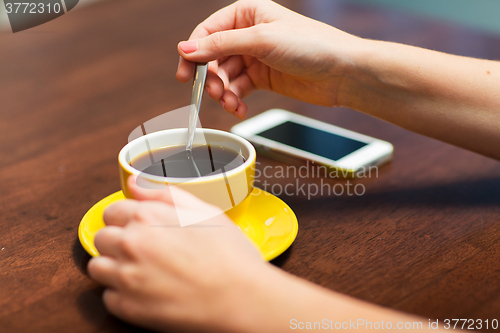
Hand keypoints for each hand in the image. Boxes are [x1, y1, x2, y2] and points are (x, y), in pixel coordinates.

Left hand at [87, 177, 266, 331]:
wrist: (241, 297)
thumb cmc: (229, 254)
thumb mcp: (205, 211)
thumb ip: (164, 194)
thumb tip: (134, 183)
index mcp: (148, 216)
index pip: (112, 212)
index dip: (126, 219)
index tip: (138, 228)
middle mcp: (131, 243)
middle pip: (101, 238)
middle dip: (117, 242)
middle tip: (143, 251)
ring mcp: (126, 276)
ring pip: (97, 267)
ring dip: (113, 267)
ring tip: (141, 272)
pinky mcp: (128, 307)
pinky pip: (108, 297)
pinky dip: (122, 295)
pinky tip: (147, 291)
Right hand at [176, 0, 361, 118]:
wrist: (343, 73)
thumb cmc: (311, 46)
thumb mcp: (262, 41)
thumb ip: (221, 45)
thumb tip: (186, 49)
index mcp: (247, 13)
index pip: (208, 31)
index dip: (194, 52)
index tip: (186, 74)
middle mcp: (248, 34)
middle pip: (213, 57)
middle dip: (211, 77)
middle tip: (214, 93)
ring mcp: (255, 57)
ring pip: (225, 76)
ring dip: (224, 92)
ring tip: (231, 104)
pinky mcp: (262, 78)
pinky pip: (238, 89)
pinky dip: (235, 100)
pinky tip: (238, 108)